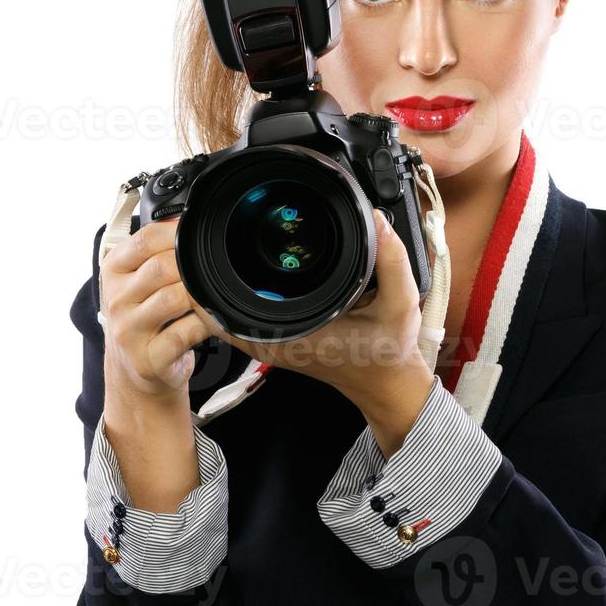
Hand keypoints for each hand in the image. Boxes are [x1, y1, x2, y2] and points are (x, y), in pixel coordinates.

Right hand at [98, 217, 220, 408]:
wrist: (134, 371)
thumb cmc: (144, 317)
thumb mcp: (138, 281)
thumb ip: (156, 252)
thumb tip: (187, 219)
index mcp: (114, 271)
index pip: (144, 239)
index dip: (177, 234)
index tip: (198, 236)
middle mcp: (116, 299)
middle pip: (161, 268)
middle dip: (192, 266)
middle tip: (211, 270)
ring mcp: (128, 330)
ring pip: (173, 299)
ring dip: (200, 295)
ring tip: (213, 295)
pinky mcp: (147, 358)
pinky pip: (183, 333)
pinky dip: (204, 324)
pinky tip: (210, 321)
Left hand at [222, 209, 433, 435]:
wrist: (388, 384)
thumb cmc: (390, 352)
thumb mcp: (401, 304)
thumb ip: (393, 261)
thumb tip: (378, 221)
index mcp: (300, 336)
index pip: (237, 316)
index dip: (213, 290)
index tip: (204, 260)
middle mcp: (281, 344)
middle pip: (223, 316)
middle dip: (211, 285)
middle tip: (204, 247)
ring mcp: (277, 348)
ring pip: (230, 322)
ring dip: (220, 295)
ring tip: (214, 258)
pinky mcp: (281, 346)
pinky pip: (245, 325)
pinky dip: (236, 305)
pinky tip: (239, 280)